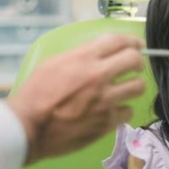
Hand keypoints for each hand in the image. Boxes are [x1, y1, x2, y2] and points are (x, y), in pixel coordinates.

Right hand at [7, 34, 144, 163]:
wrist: (30, 128)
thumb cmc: (35, 94)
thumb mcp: (53, 64)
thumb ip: (79, 56)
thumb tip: (99, 52)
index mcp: (84, 59)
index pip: (118, 41)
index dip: (132, 41)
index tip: (138, 45)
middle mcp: (99, 76)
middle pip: (135, 61)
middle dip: (137, 62)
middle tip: (134, 67)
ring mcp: (106, 100)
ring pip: (138, 87)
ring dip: (133, 86)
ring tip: (125, 90)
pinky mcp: (108, 121)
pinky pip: (128, 111)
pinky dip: (123, 110)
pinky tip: (114, 111)